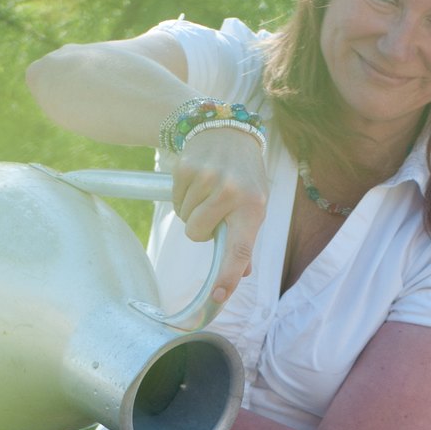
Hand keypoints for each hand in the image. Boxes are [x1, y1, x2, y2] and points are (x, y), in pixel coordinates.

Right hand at [172, 126, 268, 305]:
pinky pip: (176, 201)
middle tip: (214, 209)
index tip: (218, 297)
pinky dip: (183, 197)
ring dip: (192, 211)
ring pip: (185, 218)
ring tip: (207, 191)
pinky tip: (197, 181)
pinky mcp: (187, 168)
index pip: (239, 250)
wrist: (228, 132)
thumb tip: (242, 273)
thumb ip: (246, 240)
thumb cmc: (244, 176)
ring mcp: (207, 178)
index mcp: (253, 207)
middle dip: (200, 229)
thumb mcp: (254, 205)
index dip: (228, 276)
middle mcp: (231, 192)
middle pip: (197, 235)